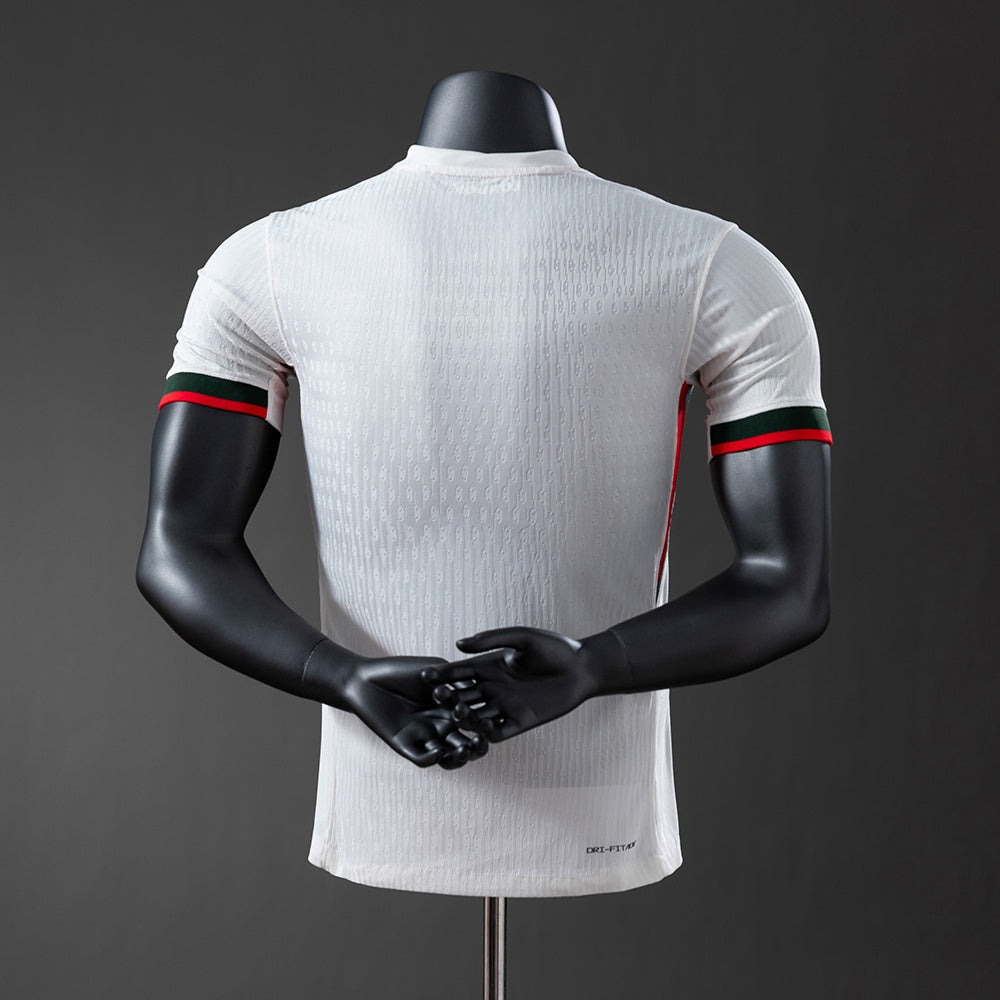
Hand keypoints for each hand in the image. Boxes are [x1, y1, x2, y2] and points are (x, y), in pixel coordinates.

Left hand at [325, 649, 489, 769]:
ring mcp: (423, 738)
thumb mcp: (436, 671)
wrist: (365, 678)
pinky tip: (438, 751)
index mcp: (450, 710)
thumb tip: (483, 689)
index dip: (484, 726)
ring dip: (458, 758)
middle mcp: (440, 727)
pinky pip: (422, 758)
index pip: (473, 724)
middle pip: (465, 744)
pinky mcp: (404, 746)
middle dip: (476, 747)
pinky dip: (432, 758)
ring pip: (447, 757)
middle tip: (481, 742)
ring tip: (464, 751)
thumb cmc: (401, 671)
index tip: (491, 722)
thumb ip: (458, 681)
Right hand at [421, 627, 603, 741]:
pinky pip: (496, 731)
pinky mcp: (520, 722)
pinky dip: (485, 733)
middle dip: (448, 696)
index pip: (459, 672)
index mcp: (490, 667)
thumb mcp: (522, 638)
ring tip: (456, 712)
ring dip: (464, 716)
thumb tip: (459, 645)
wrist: (584, 668)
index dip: (442, 675)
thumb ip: (491, 641)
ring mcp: (506, 706)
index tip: (425, 675)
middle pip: (463, 695)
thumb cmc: (555, 648)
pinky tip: (477, 731)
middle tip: (435, 697)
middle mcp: (494, 688)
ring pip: (476, 716)